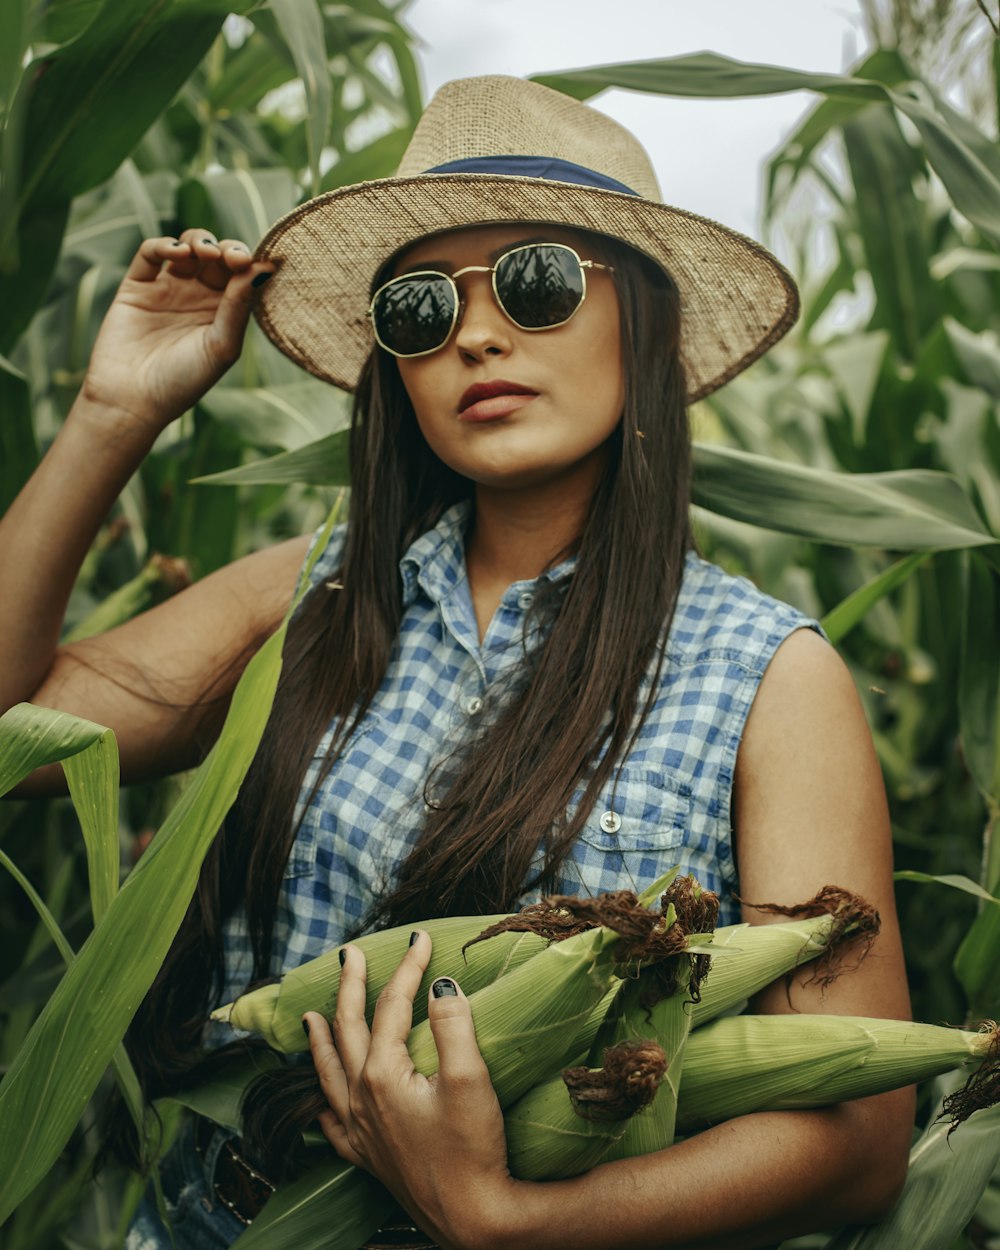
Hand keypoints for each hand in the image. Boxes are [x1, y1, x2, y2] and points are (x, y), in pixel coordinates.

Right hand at [79, 228, 274, 432]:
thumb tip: (264, 269)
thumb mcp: (221, 346)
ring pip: (188, 248)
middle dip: (227, 249)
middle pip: (218, 257)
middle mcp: (198, 299)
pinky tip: (178, 252)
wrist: (132, 399)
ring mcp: (168, 290)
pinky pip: (151, 254)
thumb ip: (240, 307)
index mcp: (223, 314)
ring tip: (204, 252)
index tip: (250, 264)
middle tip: (230, 257)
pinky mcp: (137, 286)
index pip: (241, 277)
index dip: (248, 263)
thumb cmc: (183, 381)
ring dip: (199, 241)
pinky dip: (164, 245)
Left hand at [304, 932, 517, 1248]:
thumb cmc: (474, 1149)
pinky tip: (323, 1098)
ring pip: (328, 1074)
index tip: (421, 937)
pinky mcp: (370, 1158)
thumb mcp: (470, 1080)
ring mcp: (361, 1131)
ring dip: (320, 1039)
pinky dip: (324, 1101)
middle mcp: (360, 1100)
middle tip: (351, 954)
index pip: (390, 1006)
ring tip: (310, 1016)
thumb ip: (453, 1025)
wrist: (474, 1218)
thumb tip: (439, 984)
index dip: (407, 967)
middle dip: (349, 986)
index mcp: (382, 1075)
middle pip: (347, 1028)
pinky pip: (332, 1124)